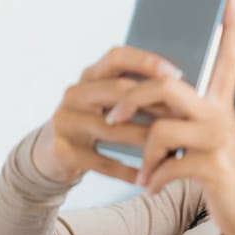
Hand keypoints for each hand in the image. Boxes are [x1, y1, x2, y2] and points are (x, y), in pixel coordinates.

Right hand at [32, 43, 184, 184]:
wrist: (51, 153)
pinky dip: (128, 171)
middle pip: (117, 91)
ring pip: (113, 128)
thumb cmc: (94, 121)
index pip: (117, 57)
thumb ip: (134, 90)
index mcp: (90, 75)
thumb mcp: (106, 100)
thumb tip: (183, 89)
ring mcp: (67, 122)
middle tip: (182, 115)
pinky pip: (103, 162)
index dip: (147, 62)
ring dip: (146, 139)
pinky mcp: (64, 151)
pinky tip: (148, 176)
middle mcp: (75, 94)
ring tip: (172, 148)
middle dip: (154, 103)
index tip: (176, 74)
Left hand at [105, 0, 234, 234]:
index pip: (228, 56)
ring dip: (143, 155)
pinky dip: (153, 179)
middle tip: (114, 117)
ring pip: (160, 129)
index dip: (230, 25)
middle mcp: (221, 113)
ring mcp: (219, 138)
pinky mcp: (214, 166)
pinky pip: (166, 164)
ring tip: (144, 173)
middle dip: (132, 98)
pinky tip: (153, 187)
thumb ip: (180, 112)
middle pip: (168, 85)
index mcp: (219, 102)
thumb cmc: (216, 169)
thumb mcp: (201, 136)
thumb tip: (142, 94)